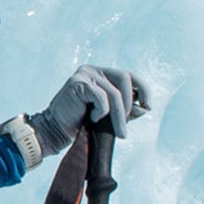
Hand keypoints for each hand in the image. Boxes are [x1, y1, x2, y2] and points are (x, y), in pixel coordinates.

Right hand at [0, 63, 151, 168]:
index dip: (143, 89)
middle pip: (124, 80)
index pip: (129, 75)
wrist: (55, 131)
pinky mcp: (77, 83)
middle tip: (125, 128)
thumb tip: (144, 108)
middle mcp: (94, 69)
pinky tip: (92, 118)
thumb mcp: (108, 116)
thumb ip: (125, 110)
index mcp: (103, 74)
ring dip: (119, 116)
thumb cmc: (81, 123)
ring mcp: (84, 74)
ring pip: (114, 92)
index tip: (147, 107)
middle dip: (129, 106)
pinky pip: (101, 96)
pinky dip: (102, 111)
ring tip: (119, 133)